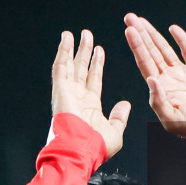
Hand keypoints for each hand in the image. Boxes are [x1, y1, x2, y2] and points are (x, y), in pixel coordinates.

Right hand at [50, 29, 130, 159]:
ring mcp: (68, 92)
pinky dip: (62, 52)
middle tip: (87, 36)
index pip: (93, 79)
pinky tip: (66, 39)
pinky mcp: (61, 89)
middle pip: (80, 69)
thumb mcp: (115, 131)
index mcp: (89, 106)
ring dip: (73, 48)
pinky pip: (61, 67)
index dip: (96, 64)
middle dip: (84, 52)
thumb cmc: (96, 147)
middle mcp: (77, 97)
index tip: (100, 50)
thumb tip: (125, 105)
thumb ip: (119, 117)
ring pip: (69, 65)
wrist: (81, 150)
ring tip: (75, 33)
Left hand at [123, 14, 185, 141]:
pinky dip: (181, 40)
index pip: (144, 63)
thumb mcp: (172, 119)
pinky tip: (172, 29)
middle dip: (141, 35)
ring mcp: (182, 74)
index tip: (129, 31)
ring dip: (154, 35)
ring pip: (165, 49)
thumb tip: (151, 79)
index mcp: (160, 89)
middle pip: (150, 52)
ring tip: (142, 21)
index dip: (137, 46)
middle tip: (130, 17)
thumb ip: (159, 101)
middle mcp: (168, 79)